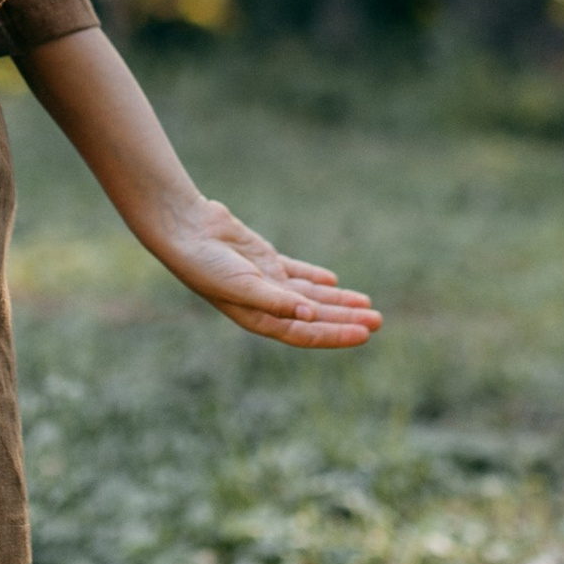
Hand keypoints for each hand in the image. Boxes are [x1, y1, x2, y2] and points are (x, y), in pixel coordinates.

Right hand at [142, 195, 381, 347]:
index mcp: (259, 318)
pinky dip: (315, 278)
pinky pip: (296, 273)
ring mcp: (266, 281)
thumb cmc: (207, 263)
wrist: (185, 229)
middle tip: (379, 320)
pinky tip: (334, 282)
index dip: (337, 334)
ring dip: (338, 300)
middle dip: (346, 318)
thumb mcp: (243, 284)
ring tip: (367, 304)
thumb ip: (276, 300)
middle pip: (315, 316)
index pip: (307, 333)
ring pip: (311, 296)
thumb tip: (309, 316)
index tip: (365, 332)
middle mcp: (265, 304)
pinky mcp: (264, 260)